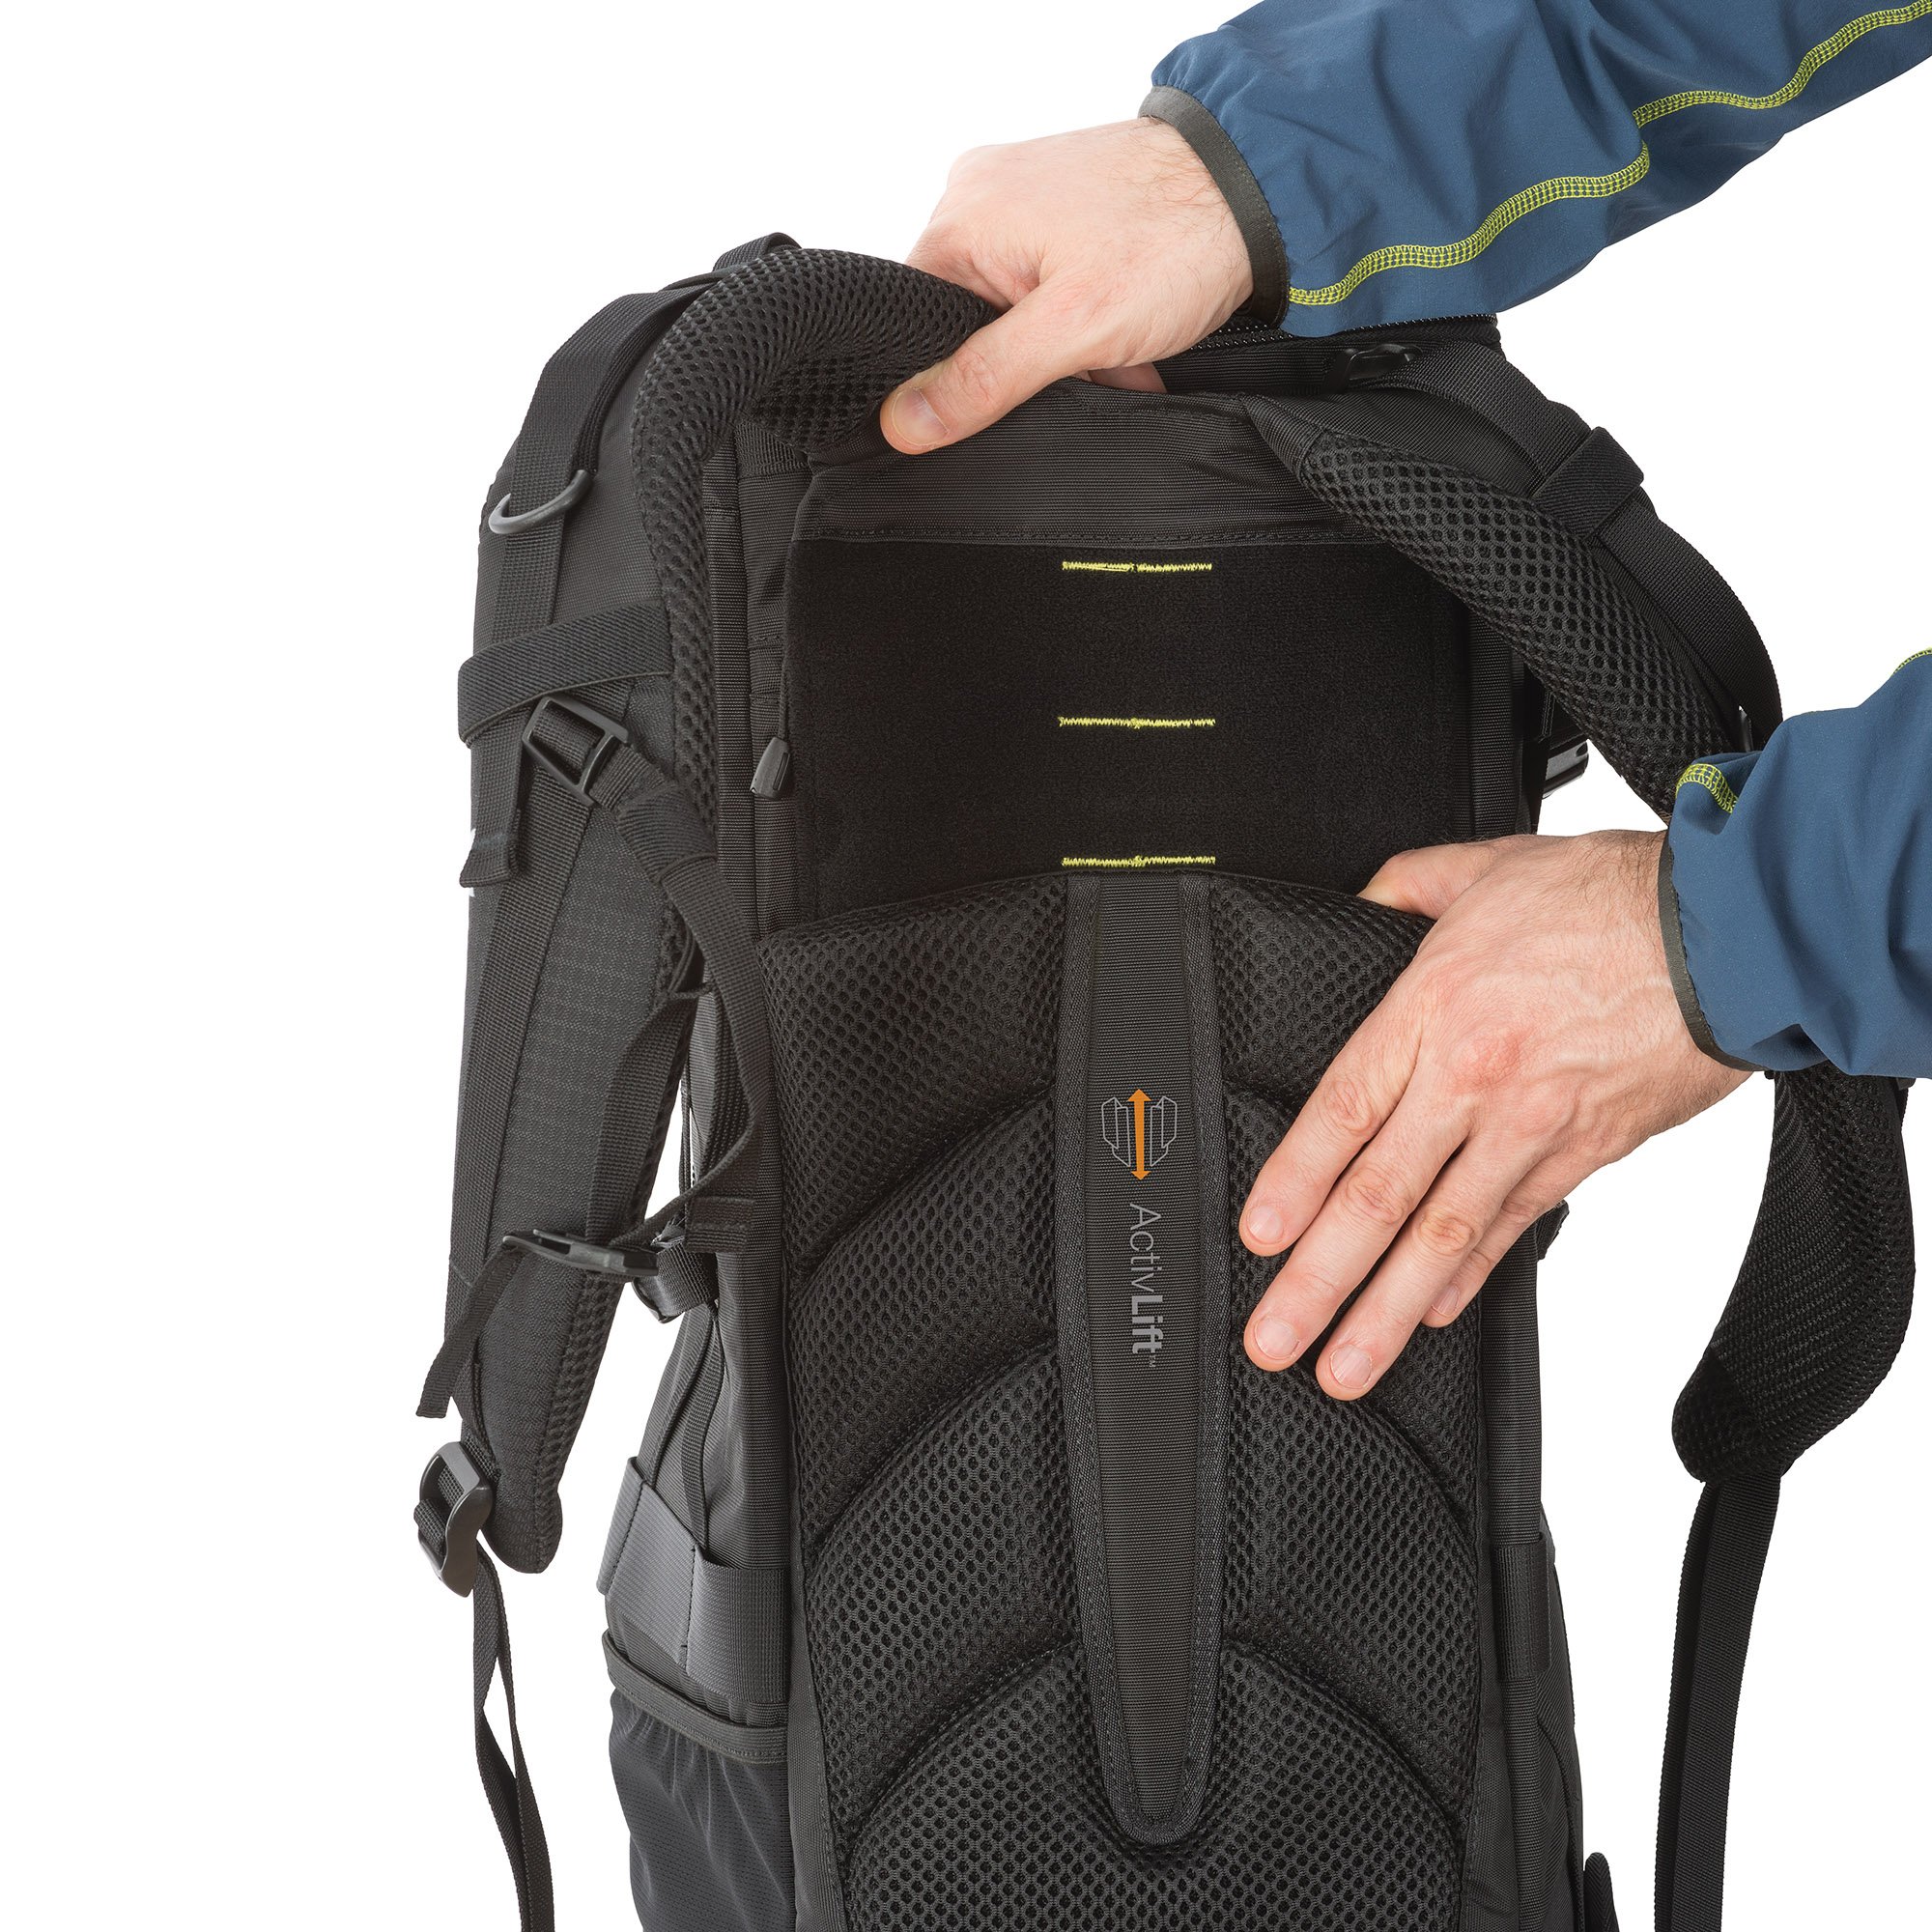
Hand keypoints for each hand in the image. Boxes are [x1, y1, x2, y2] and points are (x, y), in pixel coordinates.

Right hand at [881, 119, 1251, 453]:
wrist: (1259, 188)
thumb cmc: (1176, 238)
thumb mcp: (1072, 329)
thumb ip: (984, 379)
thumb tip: (904, 422)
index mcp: (961, 219)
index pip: (915, 324)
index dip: (954, 378)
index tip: (1006, 400)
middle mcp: (982, 197)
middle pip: (968, 322)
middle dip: (1028, 365)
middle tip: (1084, 370)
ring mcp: (1026, 199)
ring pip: (1016, 313)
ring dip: (1065, 350)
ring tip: (1115, 353)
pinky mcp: (1067, 208)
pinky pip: (1050, 287)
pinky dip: (1086, 324)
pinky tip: (1125, 336)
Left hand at [1239, 832, 1747, 1396]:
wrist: (1732, 935)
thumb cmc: (1610, 898)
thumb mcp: (1480, 868)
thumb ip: (1402, 888)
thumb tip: (1355, 910)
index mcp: (1433, 1008)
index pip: (1341, 1112)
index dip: (1293, 1183)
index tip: (1259, 1237)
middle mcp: (1474, 1079)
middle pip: (1379, 1196)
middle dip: (1319, 1279)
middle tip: (1275, 1337)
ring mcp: (1531, 1126)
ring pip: (1444, 1235)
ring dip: (1388, 1310)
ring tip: (1345, 1366)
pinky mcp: (1586, 1153)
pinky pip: (1514, 1227)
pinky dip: (1470, 1276)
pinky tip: (1432, 1313)